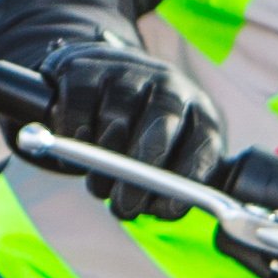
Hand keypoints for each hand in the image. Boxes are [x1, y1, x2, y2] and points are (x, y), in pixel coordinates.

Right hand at [35, 42, 224, 206]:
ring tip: (99, 182)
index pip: (203, 148)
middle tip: (124, 208)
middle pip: (158, 133)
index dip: (186, 180)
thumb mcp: (174, 157)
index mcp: (201, 115)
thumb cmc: (144, 134)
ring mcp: (129, 72)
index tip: (167, 210)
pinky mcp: (87, 67)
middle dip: (141, 176)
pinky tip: (77, 145)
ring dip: (103, 161)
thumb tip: (163, 207)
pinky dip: (74, 135)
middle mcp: (171, 87)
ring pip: (114, 123)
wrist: (104, 77)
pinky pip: (78, 109)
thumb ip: (175, 187)